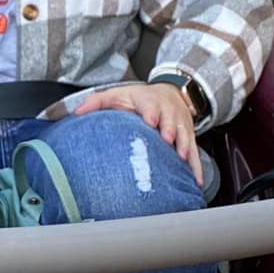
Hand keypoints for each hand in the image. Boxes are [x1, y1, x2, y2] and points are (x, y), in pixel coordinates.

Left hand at [75, 83, 202, 186]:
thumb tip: (77, 112)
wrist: (170, 92)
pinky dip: (196, 165)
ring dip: (185, 145)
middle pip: (170, 119)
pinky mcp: (189, 135)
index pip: (150, 105)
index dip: (152, 112)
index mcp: (148, 101)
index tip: (151, 121)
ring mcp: (180, 123)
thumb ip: (97, 102)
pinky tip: (195, 179)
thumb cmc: (139, 98)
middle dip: (169, 129)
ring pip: (185, 134)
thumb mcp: (117, 95)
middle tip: (168, 140)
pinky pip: (195, 151)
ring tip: (183, 157)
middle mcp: (167, 111)